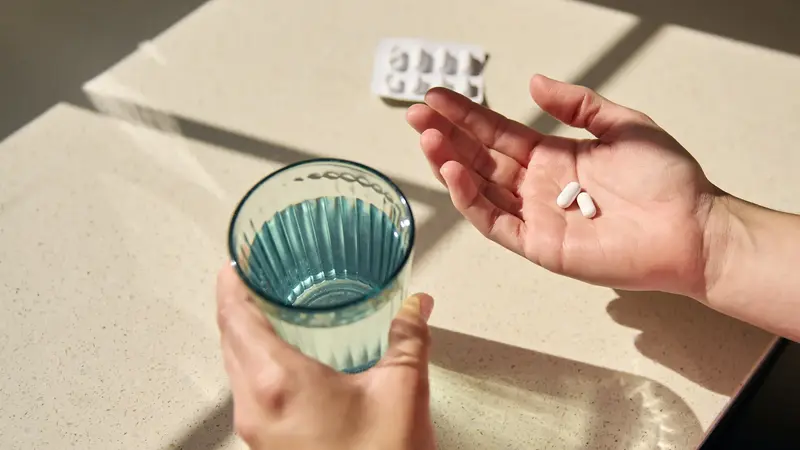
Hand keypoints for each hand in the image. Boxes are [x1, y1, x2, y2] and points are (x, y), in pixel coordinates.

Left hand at [215, 265, 436, 449]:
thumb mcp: (402, 391)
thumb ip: (408, 338)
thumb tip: (417, 306)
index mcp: (279, 382)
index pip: (236, 317)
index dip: (231, 284)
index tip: (234, 260)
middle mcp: (256, 406)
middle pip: (228, 340)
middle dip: (235, 304)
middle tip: (251, 278)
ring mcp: (256, 431)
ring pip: (233, 368)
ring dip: (242, 335)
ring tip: (265, 312)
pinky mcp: (265, 447)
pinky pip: (246, 392)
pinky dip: (253, 364)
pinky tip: (280, 361)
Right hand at [406, 75, 718, 297]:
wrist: (691, 227)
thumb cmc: (666, 180)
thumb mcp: (623, 124)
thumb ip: (577, 104)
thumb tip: (533, 82)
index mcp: (553, 157)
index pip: (498, 133)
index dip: (467, 115)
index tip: (437, 96)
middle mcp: (537, 186)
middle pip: (480, 158)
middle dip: (447, 136)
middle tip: (417, 115)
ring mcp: (535, 217)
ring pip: (480, 189)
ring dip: (451, 164)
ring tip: (428, 139)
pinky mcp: (539, 245)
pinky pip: (496, 222)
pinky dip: (471, 200)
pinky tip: (456, 174)